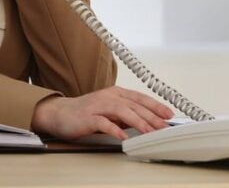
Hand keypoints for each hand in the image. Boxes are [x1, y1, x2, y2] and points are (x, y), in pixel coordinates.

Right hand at [31, 86, 174, 140]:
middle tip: (164, 128)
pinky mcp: (87, 117)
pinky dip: (114, 128)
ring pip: (122, 111)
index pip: (140, 98)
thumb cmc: (86, 113)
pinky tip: (123, 136)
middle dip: (152, 117)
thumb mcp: (110, 110)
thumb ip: (127, 114)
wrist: (59, 113)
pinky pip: (103, 122)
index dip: (155, 106)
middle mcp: (108, 97)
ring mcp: (97, 106)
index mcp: (115, 93)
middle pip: (134, 105)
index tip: (169, 115)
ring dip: (138, 122)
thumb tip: (148, 122)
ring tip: (149, 132)